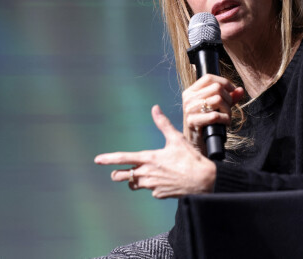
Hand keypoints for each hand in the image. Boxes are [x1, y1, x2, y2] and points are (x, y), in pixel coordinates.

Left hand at [94, 105, 215, 198]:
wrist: (205, 181)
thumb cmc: (191, 159)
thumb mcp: (176, 139)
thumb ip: (163, 124)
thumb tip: (155, 108)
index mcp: (149, 159)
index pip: (123, 159)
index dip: (108, 159)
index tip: (97, 160)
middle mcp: (147, 174)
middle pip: (122, 177)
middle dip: (117, 174)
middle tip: (117, 172)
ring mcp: (152, 186)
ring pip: (134, 185)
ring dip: (135, 180)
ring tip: (142, 174)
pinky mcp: (159, 194)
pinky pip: (150, 191)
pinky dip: (152, 186)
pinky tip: (162, 180)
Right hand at [182, 75, 243, 151]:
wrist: (196, 144)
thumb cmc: (207, 124)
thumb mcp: (216, 107)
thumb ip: (228, 97)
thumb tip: (240, 90)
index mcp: (190, 92)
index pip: (208, 78)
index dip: (225, 82)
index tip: (232, 91)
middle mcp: (188, 98)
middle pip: (216, 88)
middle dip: (228, 98)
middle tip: (228, 108)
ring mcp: (189, 110)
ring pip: (217, 100)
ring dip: (227, 110)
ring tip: (226, 117)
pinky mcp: (192, 122)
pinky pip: (215, 115)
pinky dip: (225, 119)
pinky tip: (224, 123)